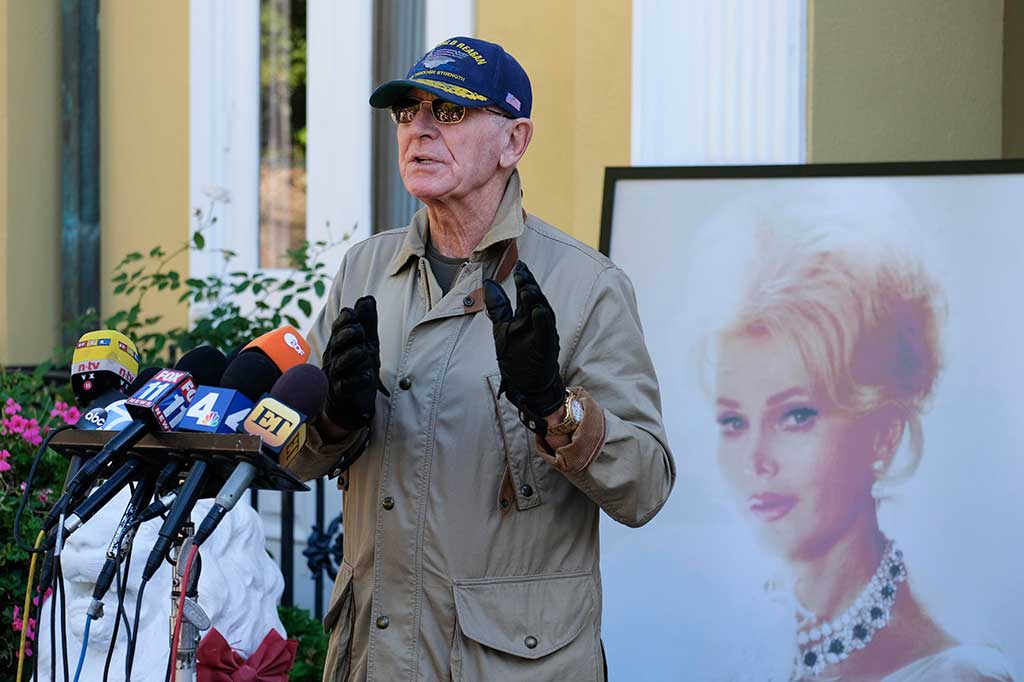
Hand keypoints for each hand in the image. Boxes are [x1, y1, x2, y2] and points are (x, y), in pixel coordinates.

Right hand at [322, 296, 389, 429]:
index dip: (345, 320)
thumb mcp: (367, 344)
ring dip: (353, 355)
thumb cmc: (357, 369)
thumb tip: (367, 298)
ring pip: (341, 363)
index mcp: (339, 343)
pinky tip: (367, 376)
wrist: (351, 404)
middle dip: (348, 335)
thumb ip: (367, 323)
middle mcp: (334, 358)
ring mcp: (336, 376)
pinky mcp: (341, 394)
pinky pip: (346, 385)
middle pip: (337, 343)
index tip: (353, 314)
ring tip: (364, 351)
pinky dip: (357, 380)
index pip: (338, 328)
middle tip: (360, 332)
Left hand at [483, 261, 565, 431]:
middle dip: (530, 284)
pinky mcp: (546, 348)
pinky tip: (537, 311)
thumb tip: (488, 283)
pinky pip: (546, 332)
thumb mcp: (503, 329)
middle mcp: (538, 323)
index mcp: (527, 317)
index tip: (518, 265)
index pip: (526, 293)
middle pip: (536, 299)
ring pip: (543, 312)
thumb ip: (499, 307)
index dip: (524, 279)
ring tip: (527, 287)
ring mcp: (544, 335)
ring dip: (536, 299)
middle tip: (522, 271)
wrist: (528, 386)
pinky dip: (543, 321)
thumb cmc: (518, 358)